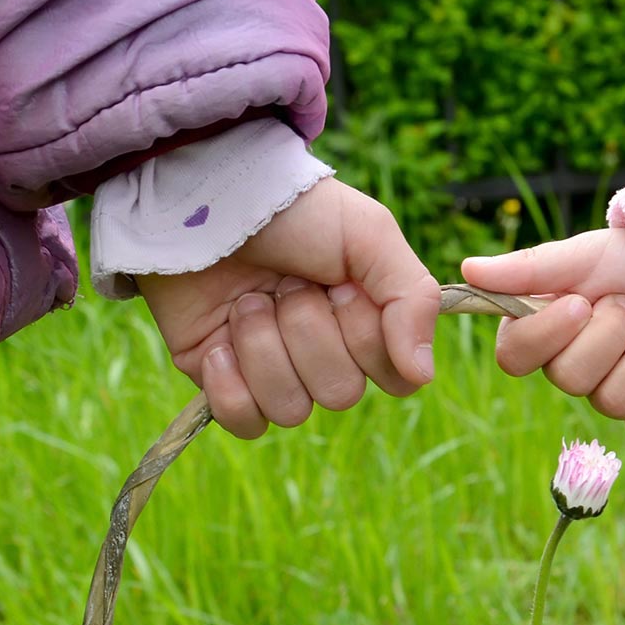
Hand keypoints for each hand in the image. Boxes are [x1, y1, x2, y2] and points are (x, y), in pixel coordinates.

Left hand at [140, 178, 438, 438]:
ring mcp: (272, 371)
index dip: (367, 339)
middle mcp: (324, 353)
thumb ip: (412, 300)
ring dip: (263, 347)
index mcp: (365, 321)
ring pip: (291, 409)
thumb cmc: (292, 211)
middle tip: (286, 285)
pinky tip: (219, 341)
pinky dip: (230, 384)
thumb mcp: (370, 235)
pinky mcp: (223, 383)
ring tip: (247, 301)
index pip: (394, 378)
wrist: (203, 202)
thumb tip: (421, 376)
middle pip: (339, 393)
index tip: (343, 290)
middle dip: (307, 332)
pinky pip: (245, 422)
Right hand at [461, 230, 624, 444]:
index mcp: (548, 329)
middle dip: (612, 334)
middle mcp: (574, 368)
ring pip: (613, 402)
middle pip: (570, 380)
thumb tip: (467, 270)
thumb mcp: (589, 254)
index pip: (514, 357)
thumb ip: (532, 268)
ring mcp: (613, 395)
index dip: (547, 335)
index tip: (581, 302)